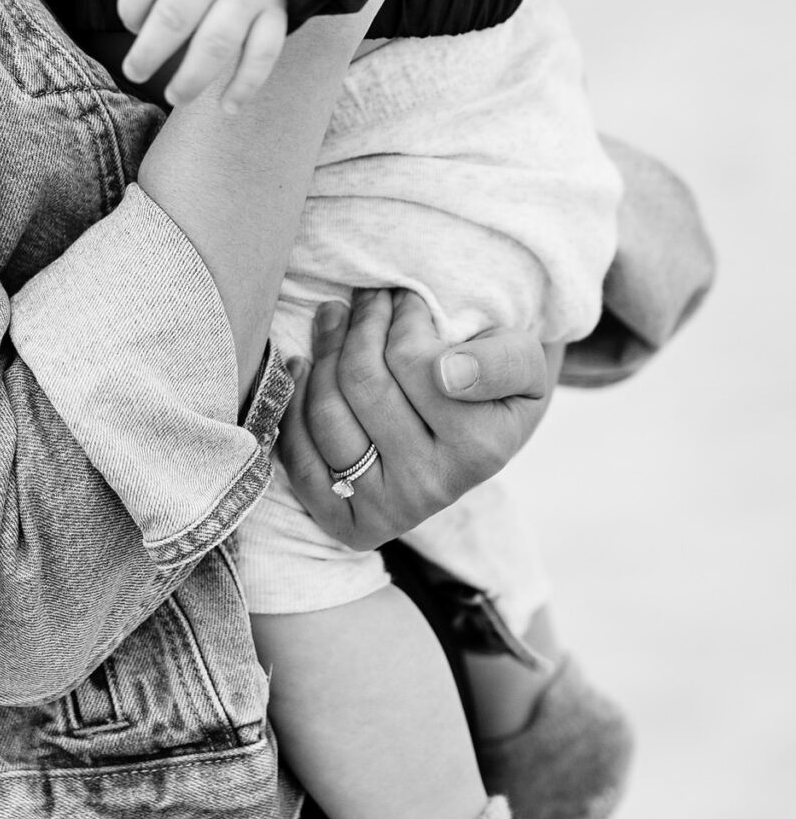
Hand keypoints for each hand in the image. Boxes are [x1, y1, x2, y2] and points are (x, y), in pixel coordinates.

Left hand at [119, 0, 287, 107]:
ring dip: (191, 77)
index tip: (131, 24)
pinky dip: (246, 84)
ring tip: (174, 96)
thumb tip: (139, 29)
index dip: (129, 6)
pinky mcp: (278, 10)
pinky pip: (263, 53)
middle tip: (135, 71)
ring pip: (216, 42)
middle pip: (175, 14)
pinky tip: (228, 106)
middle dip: (149, 52)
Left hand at [277, 289, 556, 549]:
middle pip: (363, 382)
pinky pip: (299, 457)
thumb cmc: (496, 383)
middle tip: (367, 298)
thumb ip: (502, 361)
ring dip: (323, 352)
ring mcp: (388, 509)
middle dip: (359, 323)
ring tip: (336, 320)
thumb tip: (448, 374)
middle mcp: (433, 488)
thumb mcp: (525, 361)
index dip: (401, 314)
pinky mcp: (348, 520)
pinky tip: (305, 367)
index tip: (405, 297)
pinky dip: (292, 406)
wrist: (480, 436)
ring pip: (327, 412)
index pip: (413, 359)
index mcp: (481, 450)